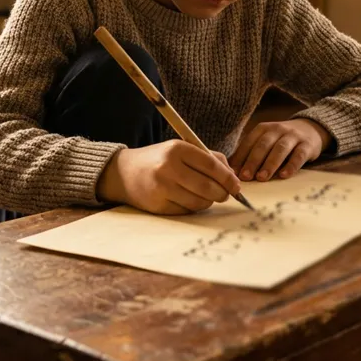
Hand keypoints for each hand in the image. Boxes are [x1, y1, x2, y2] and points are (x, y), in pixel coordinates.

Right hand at [97, 140, 242, 214]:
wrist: (124, 173)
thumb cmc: (159, 160)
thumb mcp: (181, 149)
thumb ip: (208, 158)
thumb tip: (233, 177)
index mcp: (177, 149)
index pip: (211, 165)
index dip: (228, 178)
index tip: (236, 185)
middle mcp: (168, 167)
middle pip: (208, 187)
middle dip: (222, 194)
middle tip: (225, 194)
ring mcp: (162, 188)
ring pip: (199, 202)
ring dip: (208, 202)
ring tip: (207, 196)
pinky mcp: (158, 205)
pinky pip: (186, 211)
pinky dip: (193, 208)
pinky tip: (189, 200)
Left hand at [231, 119, 330, 181]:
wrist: (311, 129)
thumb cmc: (281, 140)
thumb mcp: (266, 141)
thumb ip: (251, 153)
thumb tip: (231, 171)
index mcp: (263, 128)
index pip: (249, 142)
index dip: (241, 157)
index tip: (233, 172)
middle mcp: (277, 129)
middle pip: (263, 145)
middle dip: (253, 161)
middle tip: (245, 177)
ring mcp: (293, 136)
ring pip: (280, 149)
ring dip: (270, 164)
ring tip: (262, 178)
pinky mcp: (307, 144)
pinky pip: (299, 155)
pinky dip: (291, 165)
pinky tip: (284, 175)